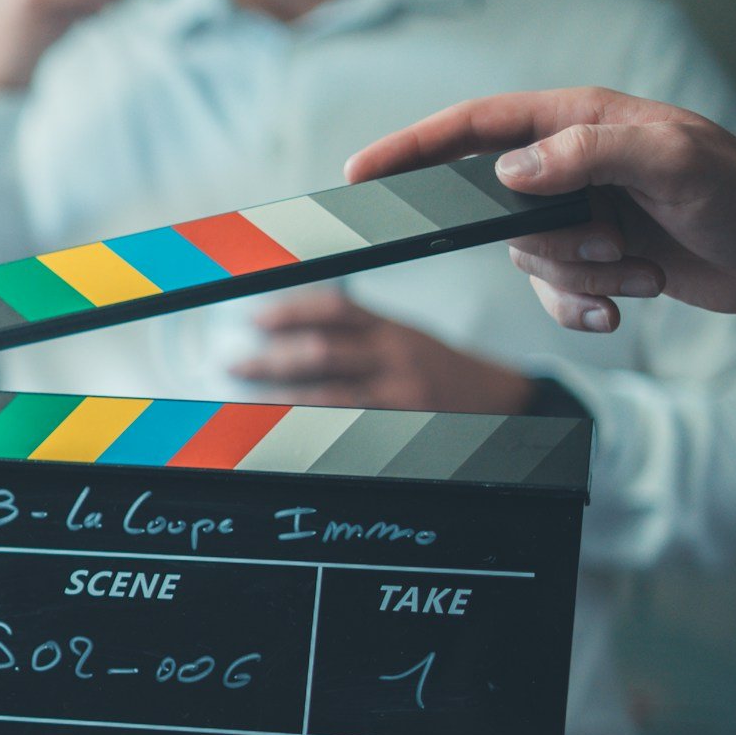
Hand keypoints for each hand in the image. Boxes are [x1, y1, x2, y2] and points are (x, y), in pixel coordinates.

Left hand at [228, 287, 533, 412]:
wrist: (498, 398)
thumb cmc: (441, 368)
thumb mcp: (405, 337)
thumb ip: (358, 333)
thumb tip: (296, 331)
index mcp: (390, 328)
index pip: (335, 308)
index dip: (291, 310)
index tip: (256, 318)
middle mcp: (393, 355)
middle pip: (324, 350)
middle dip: (274, 357)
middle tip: (237, 362)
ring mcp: (398, 392)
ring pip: (331, 393)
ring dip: (282, 395)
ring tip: (248, 397)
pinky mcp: (401, 423)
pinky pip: (351, 424)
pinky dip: (315, 424)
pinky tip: (288, 426)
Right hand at [344, 86, 735, 334]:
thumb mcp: (672, 159)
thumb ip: (588, 153)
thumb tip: (510, 168)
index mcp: (577, 121)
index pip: (474, 126)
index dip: (412, 146)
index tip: (362, 171)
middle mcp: (568, 164)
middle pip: (495, 208)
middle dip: (549, 243)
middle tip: (611, 242)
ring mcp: (577, 212)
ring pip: (524, 258)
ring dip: (581, 275)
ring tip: (641, 267)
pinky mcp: (591, 257)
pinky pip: (551, 293)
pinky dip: (582, 305)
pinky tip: (625, 302)